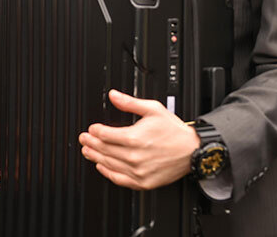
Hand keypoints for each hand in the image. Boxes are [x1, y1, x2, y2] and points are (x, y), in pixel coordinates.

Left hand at [79, 89, 198, 189]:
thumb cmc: (174, 131)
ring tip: (87, 151)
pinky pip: (119, 179)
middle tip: (84, 139)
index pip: (105, 135)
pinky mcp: (143, 182)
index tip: (91, 128)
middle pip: (104, 149)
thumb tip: (113, 95)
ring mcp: (138, 171)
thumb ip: (129, 102)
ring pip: (108, 164)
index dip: (94, 131)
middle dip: (90, 143)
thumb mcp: (153, 109)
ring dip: (94, 157)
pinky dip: (107, 173)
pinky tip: (101, 167)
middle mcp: (134, 156)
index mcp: (134, 138)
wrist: (192, 150)